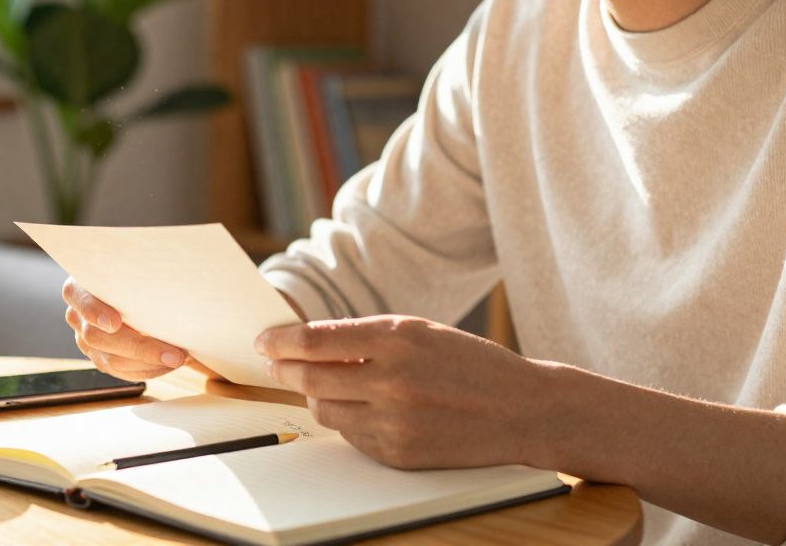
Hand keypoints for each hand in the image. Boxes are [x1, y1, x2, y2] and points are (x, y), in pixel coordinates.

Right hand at [61, 277, 224, 381]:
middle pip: (99, 337)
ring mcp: (85, 340)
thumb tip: (166, 280)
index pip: (80, 299)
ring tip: (178, 358)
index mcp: (79, 288)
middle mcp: (77, 316)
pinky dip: (147, 370)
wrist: (130, 287)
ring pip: (111, 360)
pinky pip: (121, 372)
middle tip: (174, 353)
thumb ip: (136, 275)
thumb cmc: (133, 273)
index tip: (116, 323)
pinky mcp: (100, 357)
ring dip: (149, 363)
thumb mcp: (131, 266)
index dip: (95, 312)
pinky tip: (167, 365)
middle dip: (140, 348)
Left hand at [255, 315, 544, 469]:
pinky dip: (348, 419)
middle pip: (310, 378)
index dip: (281, 341)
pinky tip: (365, 407)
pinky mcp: (397, 453)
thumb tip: (307, 343)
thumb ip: (366, 336)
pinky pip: (350, 436)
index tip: (264, 340)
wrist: (521, 410)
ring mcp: (395, 421)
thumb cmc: (470, 364)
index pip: (316, 340)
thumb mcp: (420, 331)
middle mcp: (393, 380)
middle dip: (284, 369)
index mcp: (398, 339)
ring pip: (324, 410)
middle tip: (274, 363)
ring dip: (316, 395)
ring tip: (329, 383)